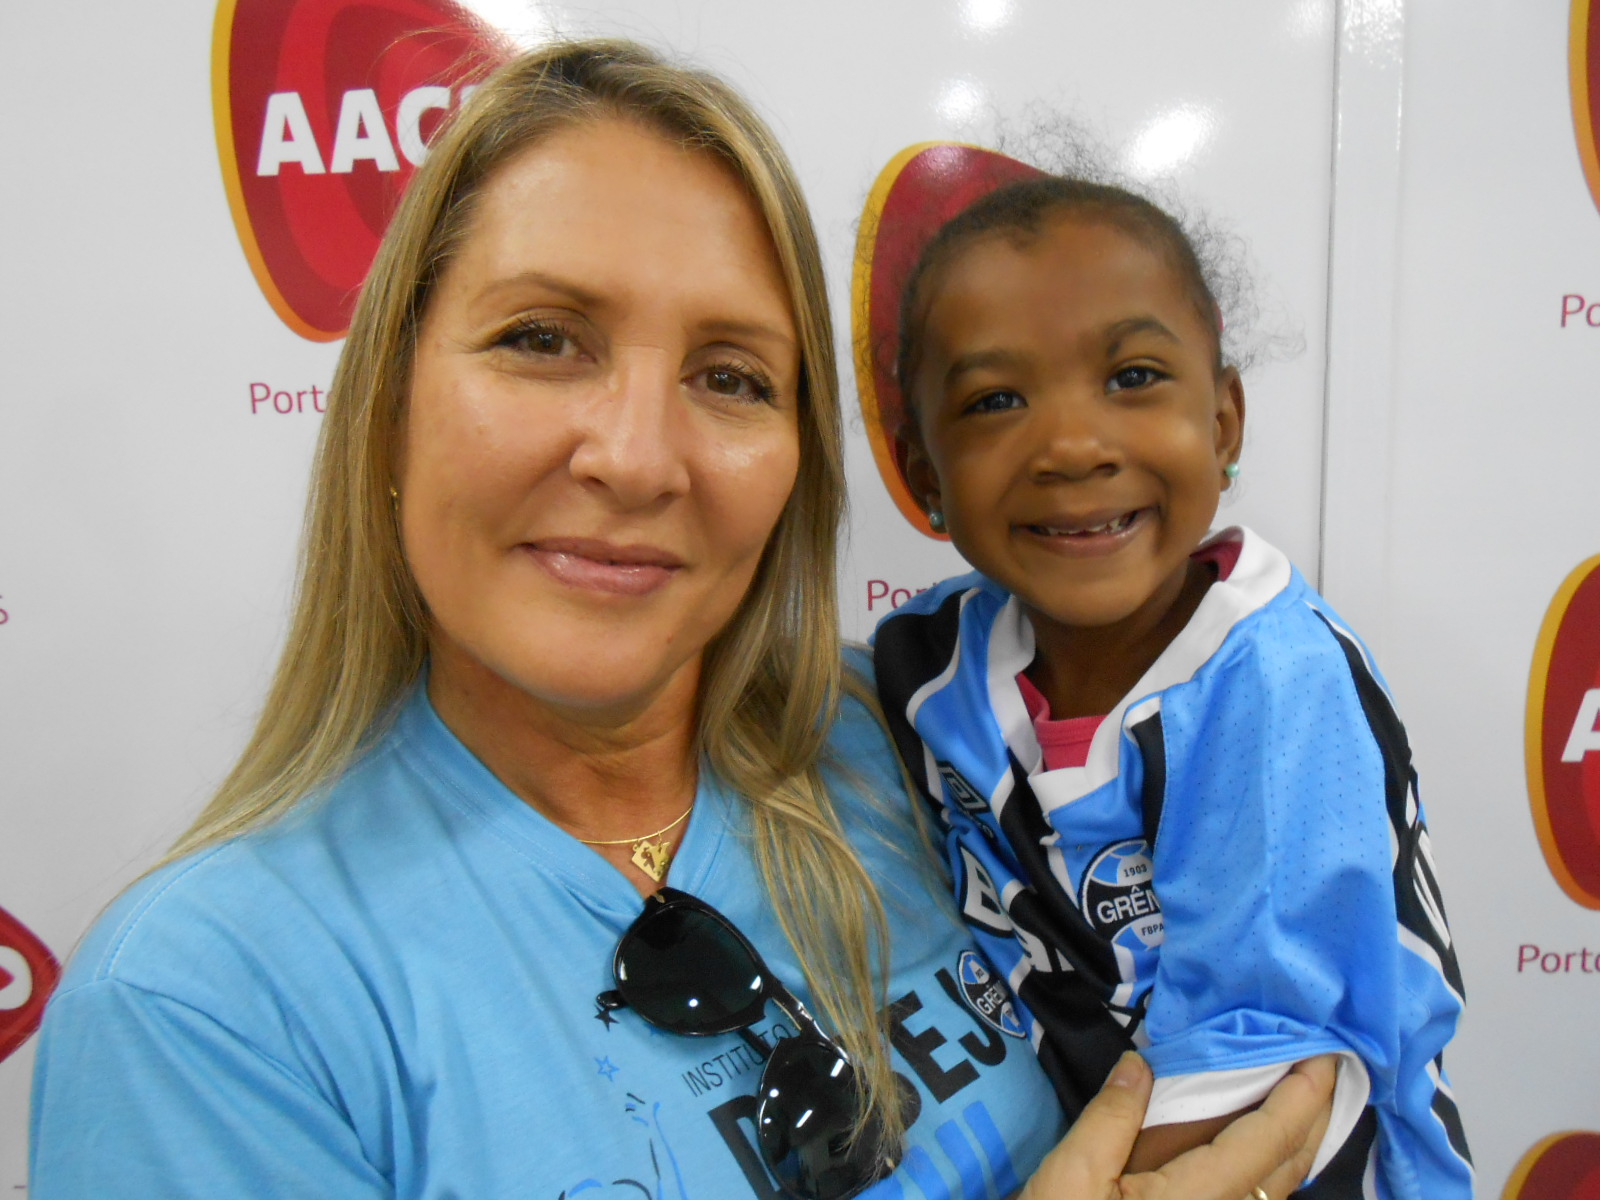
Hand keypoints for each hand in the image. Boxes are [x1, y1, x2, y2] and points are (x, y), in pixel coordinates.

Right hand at [1016, 1052, 1336, 1199]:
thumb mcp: (1071, 1176)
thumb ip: (1111, 1117)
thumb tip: (1139, 1065)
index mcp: (1196, 1199)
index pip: (1268, 1140)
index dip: (1302, 1096)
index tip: (1322, 1055)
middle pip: (1289, 1166)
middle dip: (1315, 1115)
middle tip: (1326, 1064)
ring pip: (1279, 1188)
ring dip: (1298, 1140)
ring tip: (1304, 1095)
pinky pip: (1257, 1198)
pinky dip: (1273, 1163)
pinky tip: (1264, 1143)